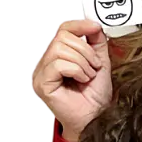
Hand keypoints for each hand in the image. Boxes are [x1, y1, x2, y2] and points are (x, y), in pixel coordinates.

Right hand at [32, 19, 113, 141]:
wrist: (96, 117)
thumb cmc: (95, 96)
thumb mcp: (100, 63)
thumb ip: (96, 43)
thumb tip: (94, 25)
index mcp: (58, 55)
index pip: (63, 29)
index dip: (79, 25)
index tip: (94, 28)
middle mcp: (46, 62)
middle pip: (62, 37)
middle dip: (86, 51)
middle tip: (93, 67)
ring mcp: (41, 72)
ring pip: (60, 49)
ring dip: (83, 63)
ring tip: (88, 76)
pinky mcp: (42, 83)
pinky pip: (59, 64)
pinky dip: (77, 70)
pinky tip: (81, 80)